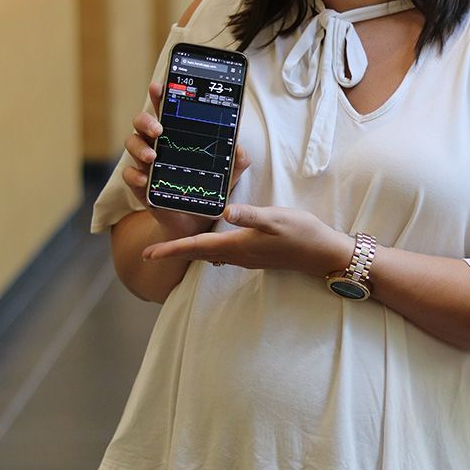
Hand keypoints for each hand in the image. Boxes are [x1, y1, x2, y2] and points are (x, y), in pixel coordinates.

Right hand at [122, 81, 250, 240]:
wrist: (195, 219)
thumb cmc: (208, 188)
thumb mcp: (227, 174)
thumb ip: (236, 160)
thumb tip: (240, 148)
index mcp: (175, 134)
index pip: (165, 110)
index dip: (160, 96)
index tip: (159, 86)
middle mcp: (156, 144)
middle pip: (142, 123)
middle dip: (146, 121)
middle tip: (159, 130)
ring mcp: (145, 163)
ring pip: (131, 144)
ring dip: (139, 148)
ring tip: (152, 157)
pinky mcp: (140, 185)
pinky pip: (128, 175)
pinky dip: (134, 176)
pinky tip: (145, 180)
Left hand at [141, 203, 353, 277]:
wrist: (322, 254)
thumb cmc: (301, 233)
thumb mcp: (277, 219)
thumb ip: (251, 215)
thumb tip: (226, 211)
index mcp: (237, 245)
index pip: (196, 248)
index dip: (170, 250)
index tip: (147, 254)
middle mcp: (236, 255)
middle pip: (197, 254)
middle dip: (173, 253)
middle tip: (149, 253)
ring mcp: (245, 258)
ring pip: (208, 255)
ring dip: (189, 252)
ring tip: (171, 247)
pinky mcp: (254, 256)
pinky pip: (221, 254)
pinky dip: (207, 249)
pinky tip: (209, 243)